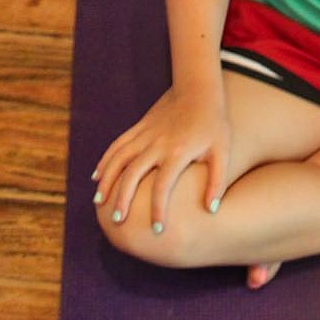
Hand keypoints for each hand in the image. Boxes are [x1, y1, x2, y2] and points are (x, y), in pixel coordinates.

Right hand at [93, 85, 229, 232]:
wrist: (198, 89)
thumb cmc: (213, 124)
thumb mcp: (222, 151)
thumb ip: (217, 181)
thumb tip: (211, 210)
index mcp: (177, 152)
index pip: (163, 186)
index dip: (159, 209)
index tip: (158, 230)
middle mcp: (156, 143)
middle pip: (133, 174)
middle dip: (123, 198)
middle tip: (117, 221)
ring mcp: (145, 134)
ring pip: (119, 159)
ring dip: (107, 180)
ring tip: (99, 203)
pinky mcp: (139, 127)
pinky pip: (118, 145)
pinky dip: (106, 161)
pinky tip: (97, 177)